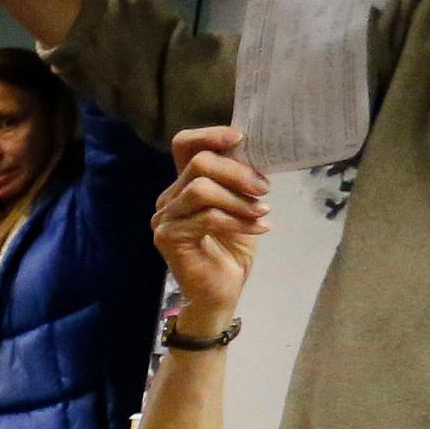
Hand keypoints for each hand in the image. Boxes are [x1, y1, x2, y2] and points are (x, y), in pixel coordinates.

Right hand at [151, 126, 268, 329]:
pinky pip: (206, 218)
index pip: (185, 144)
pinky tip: (260, 228)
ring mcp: (164, 218)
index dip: (211, 135)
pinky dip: (238, 221)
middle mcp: (169, 198)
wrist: (220, 293)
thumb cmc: (231, 251)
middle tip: (264, 189)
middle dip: (237, 172)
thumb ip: (238, 179)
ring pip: (201, 188)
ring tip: (263, 212)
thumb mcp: (240, 205)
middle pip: (199, 163)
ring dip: (238, 199)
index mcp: (184, 185)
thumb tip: (253, 149)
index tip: (241, 139)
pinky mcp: (168, 238)